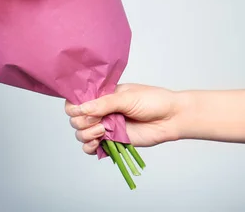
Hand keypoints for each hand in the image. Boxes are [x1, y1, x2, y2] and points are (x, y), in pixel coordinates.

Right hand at [64, 83, 181, 154]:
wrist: (171, 118)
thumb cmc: (153, 101)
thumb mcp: (126, 97)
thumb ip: (104, 103)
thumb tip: (82, 108)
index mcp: (101, 96)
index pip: (76, 100)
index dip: (73, 107)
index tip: (80, 110)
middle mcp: (100, 111)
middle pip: (75, 119)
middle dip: (82, 121)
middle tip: (99, 121)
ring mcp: (105, 127)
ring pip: (80, 134)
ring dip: (86, 134)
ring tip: (103, 132)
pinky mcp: (111, 142)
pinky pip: (91, 148)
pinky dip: (89, 147)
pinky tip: (98, 143)